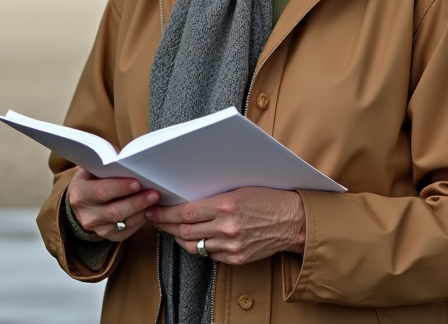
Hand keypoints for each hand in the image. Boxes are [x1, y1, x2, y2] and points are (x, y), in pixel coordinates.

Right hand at [67, 168, 161, 240]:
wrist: (80, 208)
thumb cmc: (89, 183)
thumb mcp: (90, 171)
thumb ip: (104, 164)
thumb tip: (124, 157)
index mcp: (80, 194)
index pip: (101, 192)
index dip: (119, 187)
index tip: (137, 182)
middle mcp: (88, 215)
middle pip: (115, 211)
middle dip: (136, 201)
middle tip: (153, 193)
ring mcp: (98, 228)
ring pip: (124, 222)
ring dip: (142, 210)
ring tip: (155, 200)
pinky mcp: (109, 236)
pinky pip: (128, 230)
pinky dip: (140, 220)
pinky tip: (149, 210)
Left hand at [146, 187, 305, 264]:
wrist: (293, 221)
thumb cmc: (268, 199)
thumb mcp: (239, 189)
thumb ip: (213, 196)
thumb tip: (186, 199)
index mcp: (226, 205)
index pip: (185, 213)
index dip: (165, 213)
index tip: (154, 210)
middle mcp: (227, 227)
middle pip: (185, 231)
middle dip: (166, 226)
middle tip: (156, 220)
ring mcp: (232, 246)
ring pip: (194, 246)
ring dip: (179, 238)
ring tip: (172, 230)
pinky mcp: (237, 258)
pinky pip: (210, 255)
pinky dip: (201, 247)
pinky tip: (195, 239)